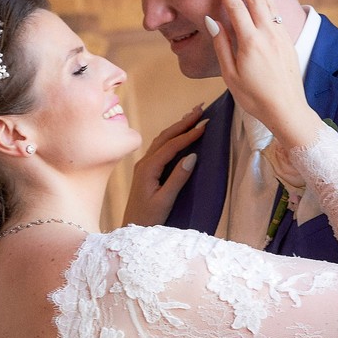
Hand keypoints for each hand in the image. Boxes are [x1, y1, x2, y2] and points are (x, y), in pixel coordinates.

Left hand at [122, 105, 206, 225]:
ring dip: (177, 126)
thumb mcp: (165, 201)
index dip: (189, 134)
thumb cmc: (148, 219)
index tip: (205, 124)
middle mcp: (144, 163)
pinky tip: (179, 133)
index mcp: (148, 168)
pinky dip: (172, 136)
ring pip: (162, 140)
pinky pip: (160, 147)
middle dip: (183, 122)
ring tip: (193, 115)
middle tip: (201, 109)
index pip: (171, 146)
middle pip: (165, 137)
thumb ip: (178, 178)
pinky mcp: (146, 170)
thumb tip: (193, 156)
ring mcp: (144, 166)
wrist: (131, 229)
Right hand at [210, 0, 321, 149]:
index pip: (236, 7)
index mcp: (250, 42)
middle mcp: (267, 34)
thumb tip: (213, 21)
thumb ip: (222, 45)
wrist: (287, 109)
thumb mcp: (230, 75)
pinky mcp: (286, 40)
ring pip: (269, 2)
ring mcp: (280, 35)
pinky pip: (276, 12)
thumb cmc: (255, 97)